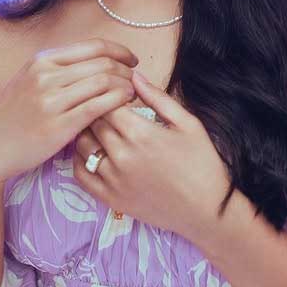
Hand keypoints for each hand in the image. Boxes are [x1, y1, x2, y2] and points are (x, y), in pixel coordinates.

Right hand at [0, 38, 138, 184]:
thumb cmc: (11, 117)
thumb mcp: (28, 81)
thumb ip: (57, 70)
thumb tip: (94, 62)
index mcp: (42, 60)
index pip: (93, 46)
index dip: (119, 51)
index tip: (131, 61)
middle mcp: (47, 75)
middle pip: (103, 63)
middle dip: (126, 70)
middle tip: (136, 81)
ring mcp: (52, 100)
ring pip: (104, 82)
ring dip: (126, 86)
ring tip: (133, 94)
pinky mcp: (58, 125)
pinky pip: (98, 107)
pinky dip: (118, 102)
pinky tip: (125, 107)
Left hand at [72, 70, 232, 243]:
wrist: (207, 210)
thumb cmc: (202, 163)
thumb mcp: (187, 123)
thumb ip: (158, 97)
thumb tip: (134, 76)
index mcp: (141, 133)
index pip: (108, 101)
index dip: (111, 94)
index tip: (120, 95)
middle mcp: (122, 155)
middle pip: (94, 120)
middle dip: (99, 110)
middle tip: (109, 109)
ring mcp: (113, 179)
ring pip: (83, 144)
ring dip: (88, 132)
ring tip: (101, 129)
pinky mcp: (109, 198)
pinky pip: (80, 173)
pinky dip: (79, 158)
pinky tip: (92, 151)